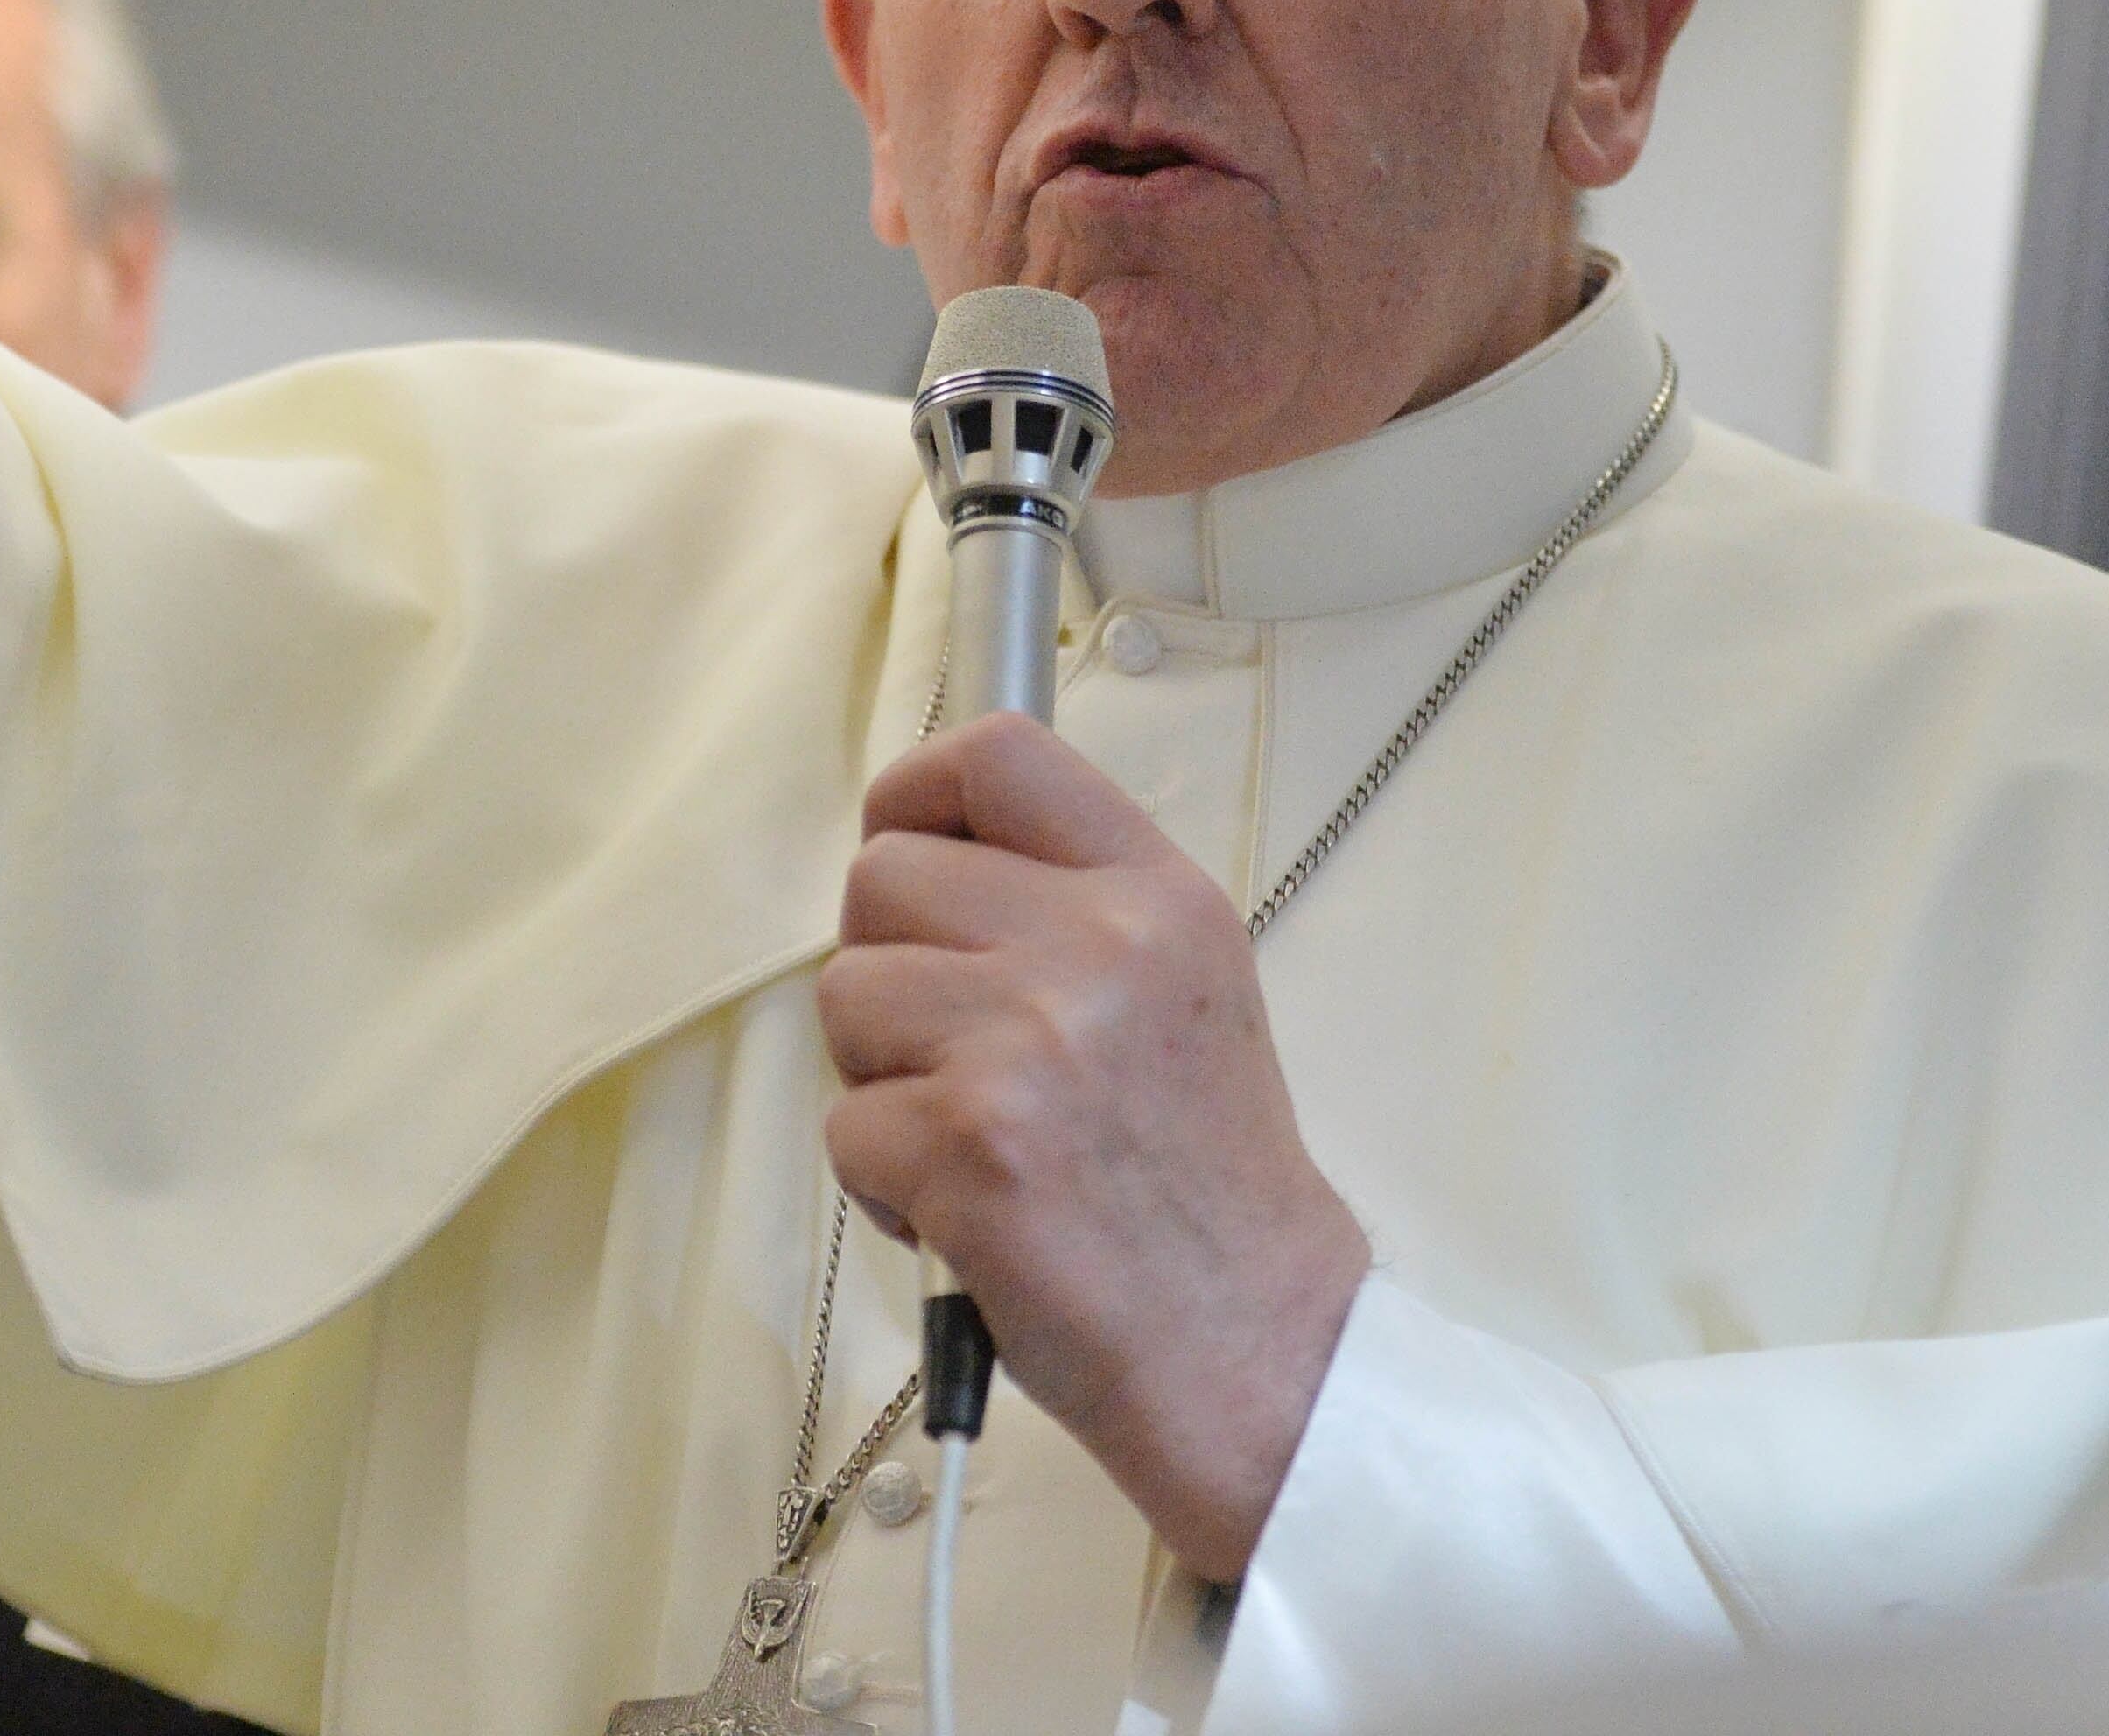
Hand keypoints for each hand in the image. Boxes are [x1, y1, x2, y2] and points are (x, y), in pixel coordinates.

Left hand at [818, 715, 1370, 1579]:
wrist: (1264, 1352)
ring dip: (881, 1079)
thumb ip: (1075, 911)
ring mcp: (1028, 1042)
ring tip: (975, 1140)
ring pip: (847, 998)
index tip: (912, 854)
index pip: (998, 755)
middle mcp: (1098, 945)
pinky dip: (885, 1184)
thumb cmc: (1208, 1187)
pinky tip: (970, 1215)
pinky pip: (844, 1125)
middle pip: (881, 877)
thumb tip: (927, 860)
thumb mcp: (1186, 992)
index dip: (915, 794)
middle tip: (955, 1053)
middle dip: (890, 967)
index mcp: (1157, 895)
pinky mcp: (967, 1145)